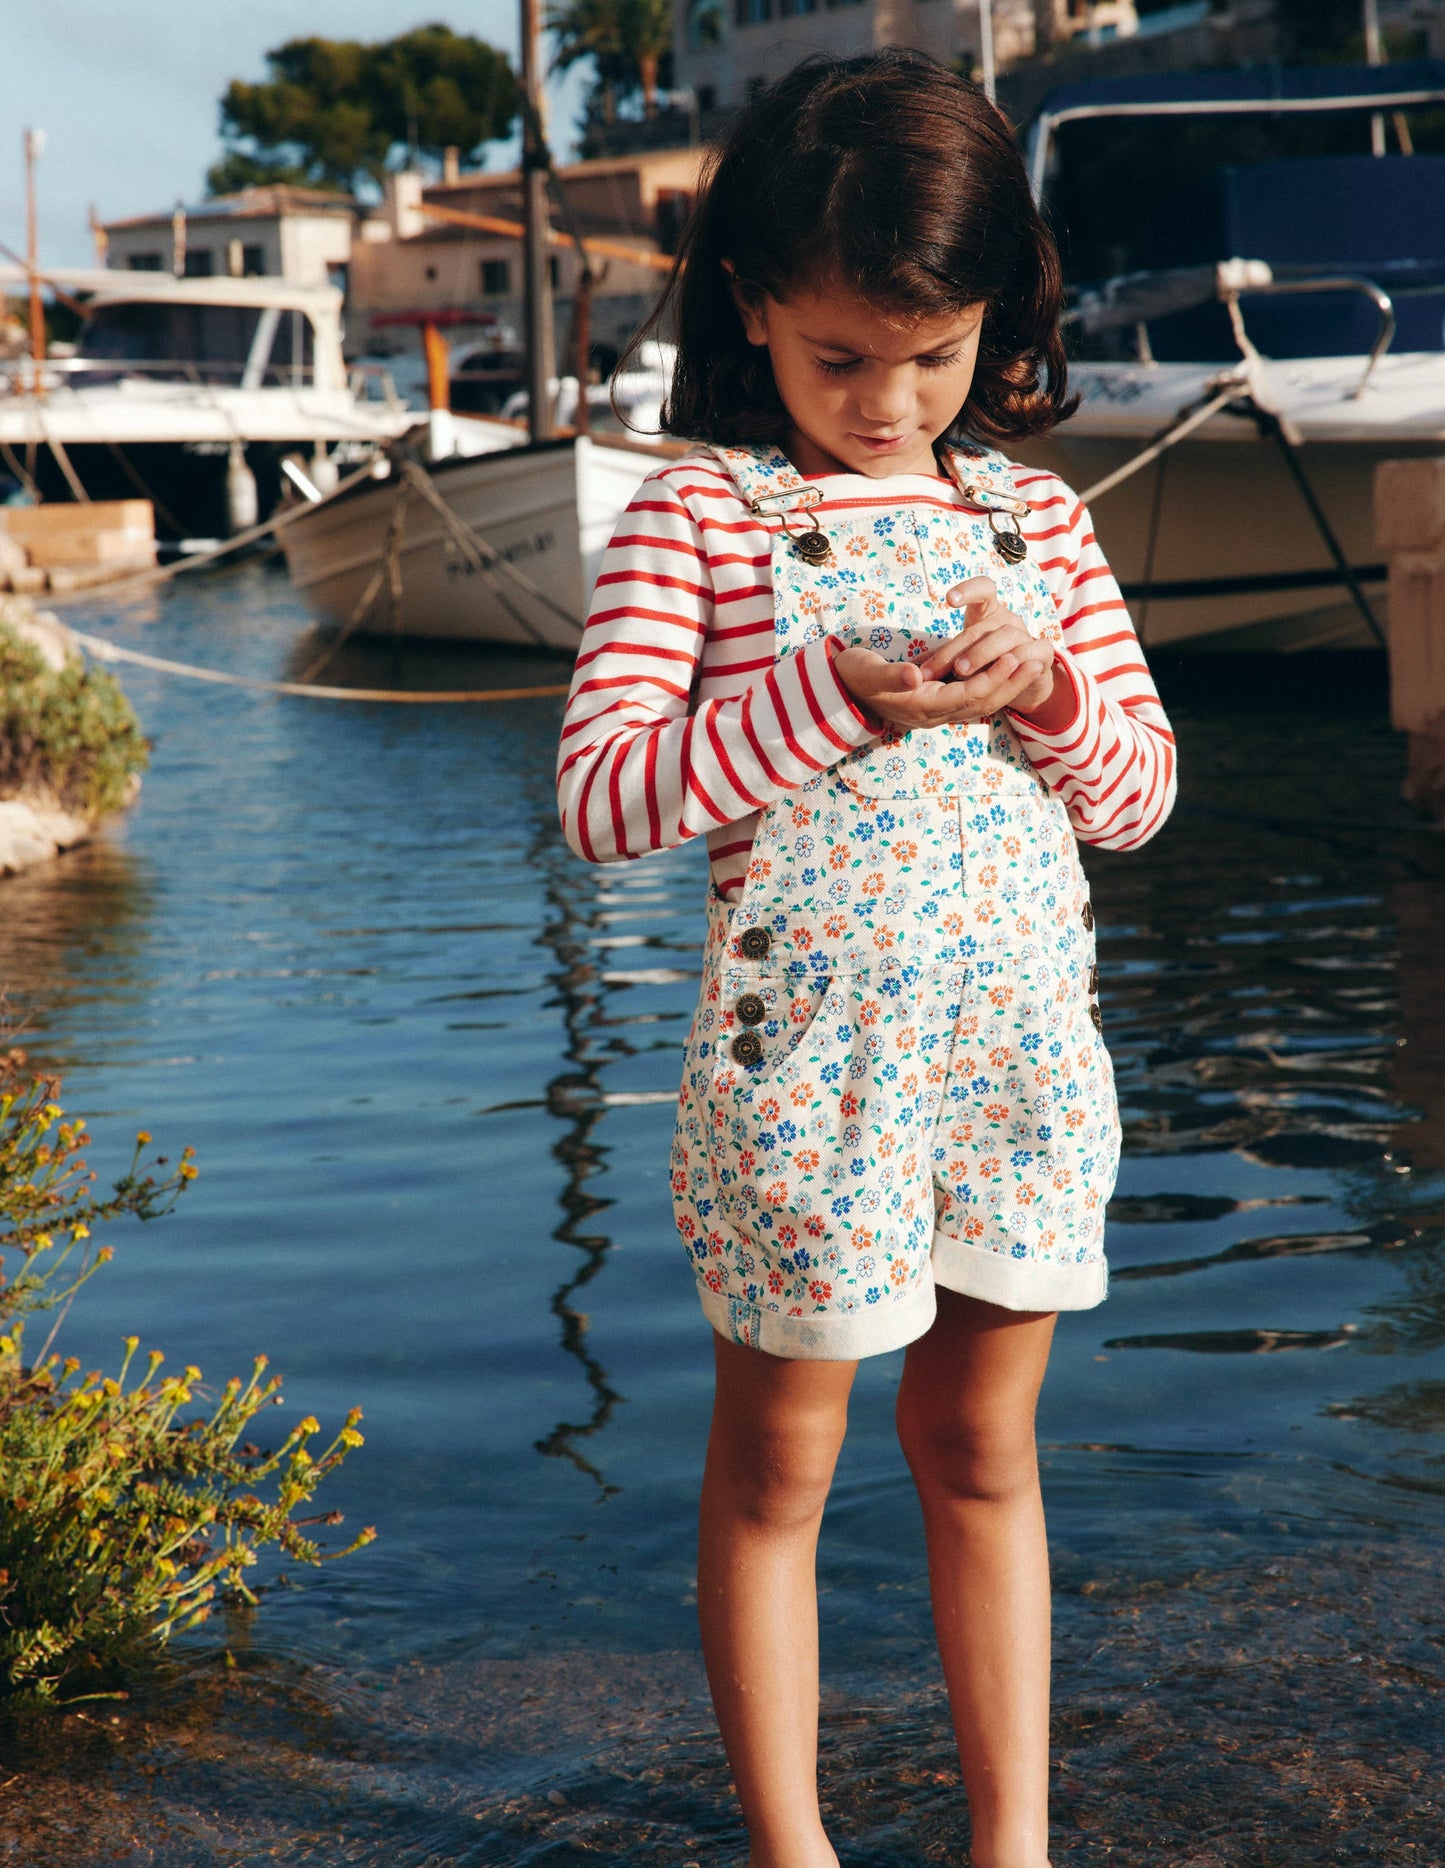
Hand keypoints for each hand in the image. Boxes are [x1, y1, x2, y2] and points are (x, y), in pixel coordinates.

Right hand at [832, 578, 1056, 729]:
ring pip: (983, 702)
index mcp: (920, 706)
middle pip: (984, 702)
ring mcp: (937, 712)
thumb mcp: (866, 671)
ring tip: (1033, 662)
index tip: (1019, 656)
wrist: (839, 692)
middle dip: (1013, 681)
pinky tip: (1011, 670)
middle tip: (1040, 658)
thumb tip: (916, 675)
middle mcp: (934, 714)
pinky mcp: (938, 703)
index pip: (969, 694)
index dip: (996, 677)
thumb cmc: (853, 676)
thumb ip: (891, 674)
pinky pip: (975, 698)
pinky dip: (996, 685)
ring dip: (1009, 684)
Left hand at [922, 577, 1056, 717]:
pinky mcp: (1043, 653)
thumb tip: (911, 668)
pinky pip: (1032, 653)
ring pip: (1007, 637)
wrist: (1023, 680)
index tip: (949, 600)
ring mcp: (1027, 634)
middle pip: (983, 627)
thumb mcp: (962, 657)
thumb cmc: (986, 664)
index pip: (984, 589)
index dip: (969, 590)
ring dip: (983, 654)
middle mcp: (1009, 620)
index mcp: (989, 613)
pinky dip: (1016, 662)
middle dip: (956, 648)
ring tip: (961, 671)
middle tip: (934, 667)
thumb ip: (941, 658)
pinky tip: (998, 675)